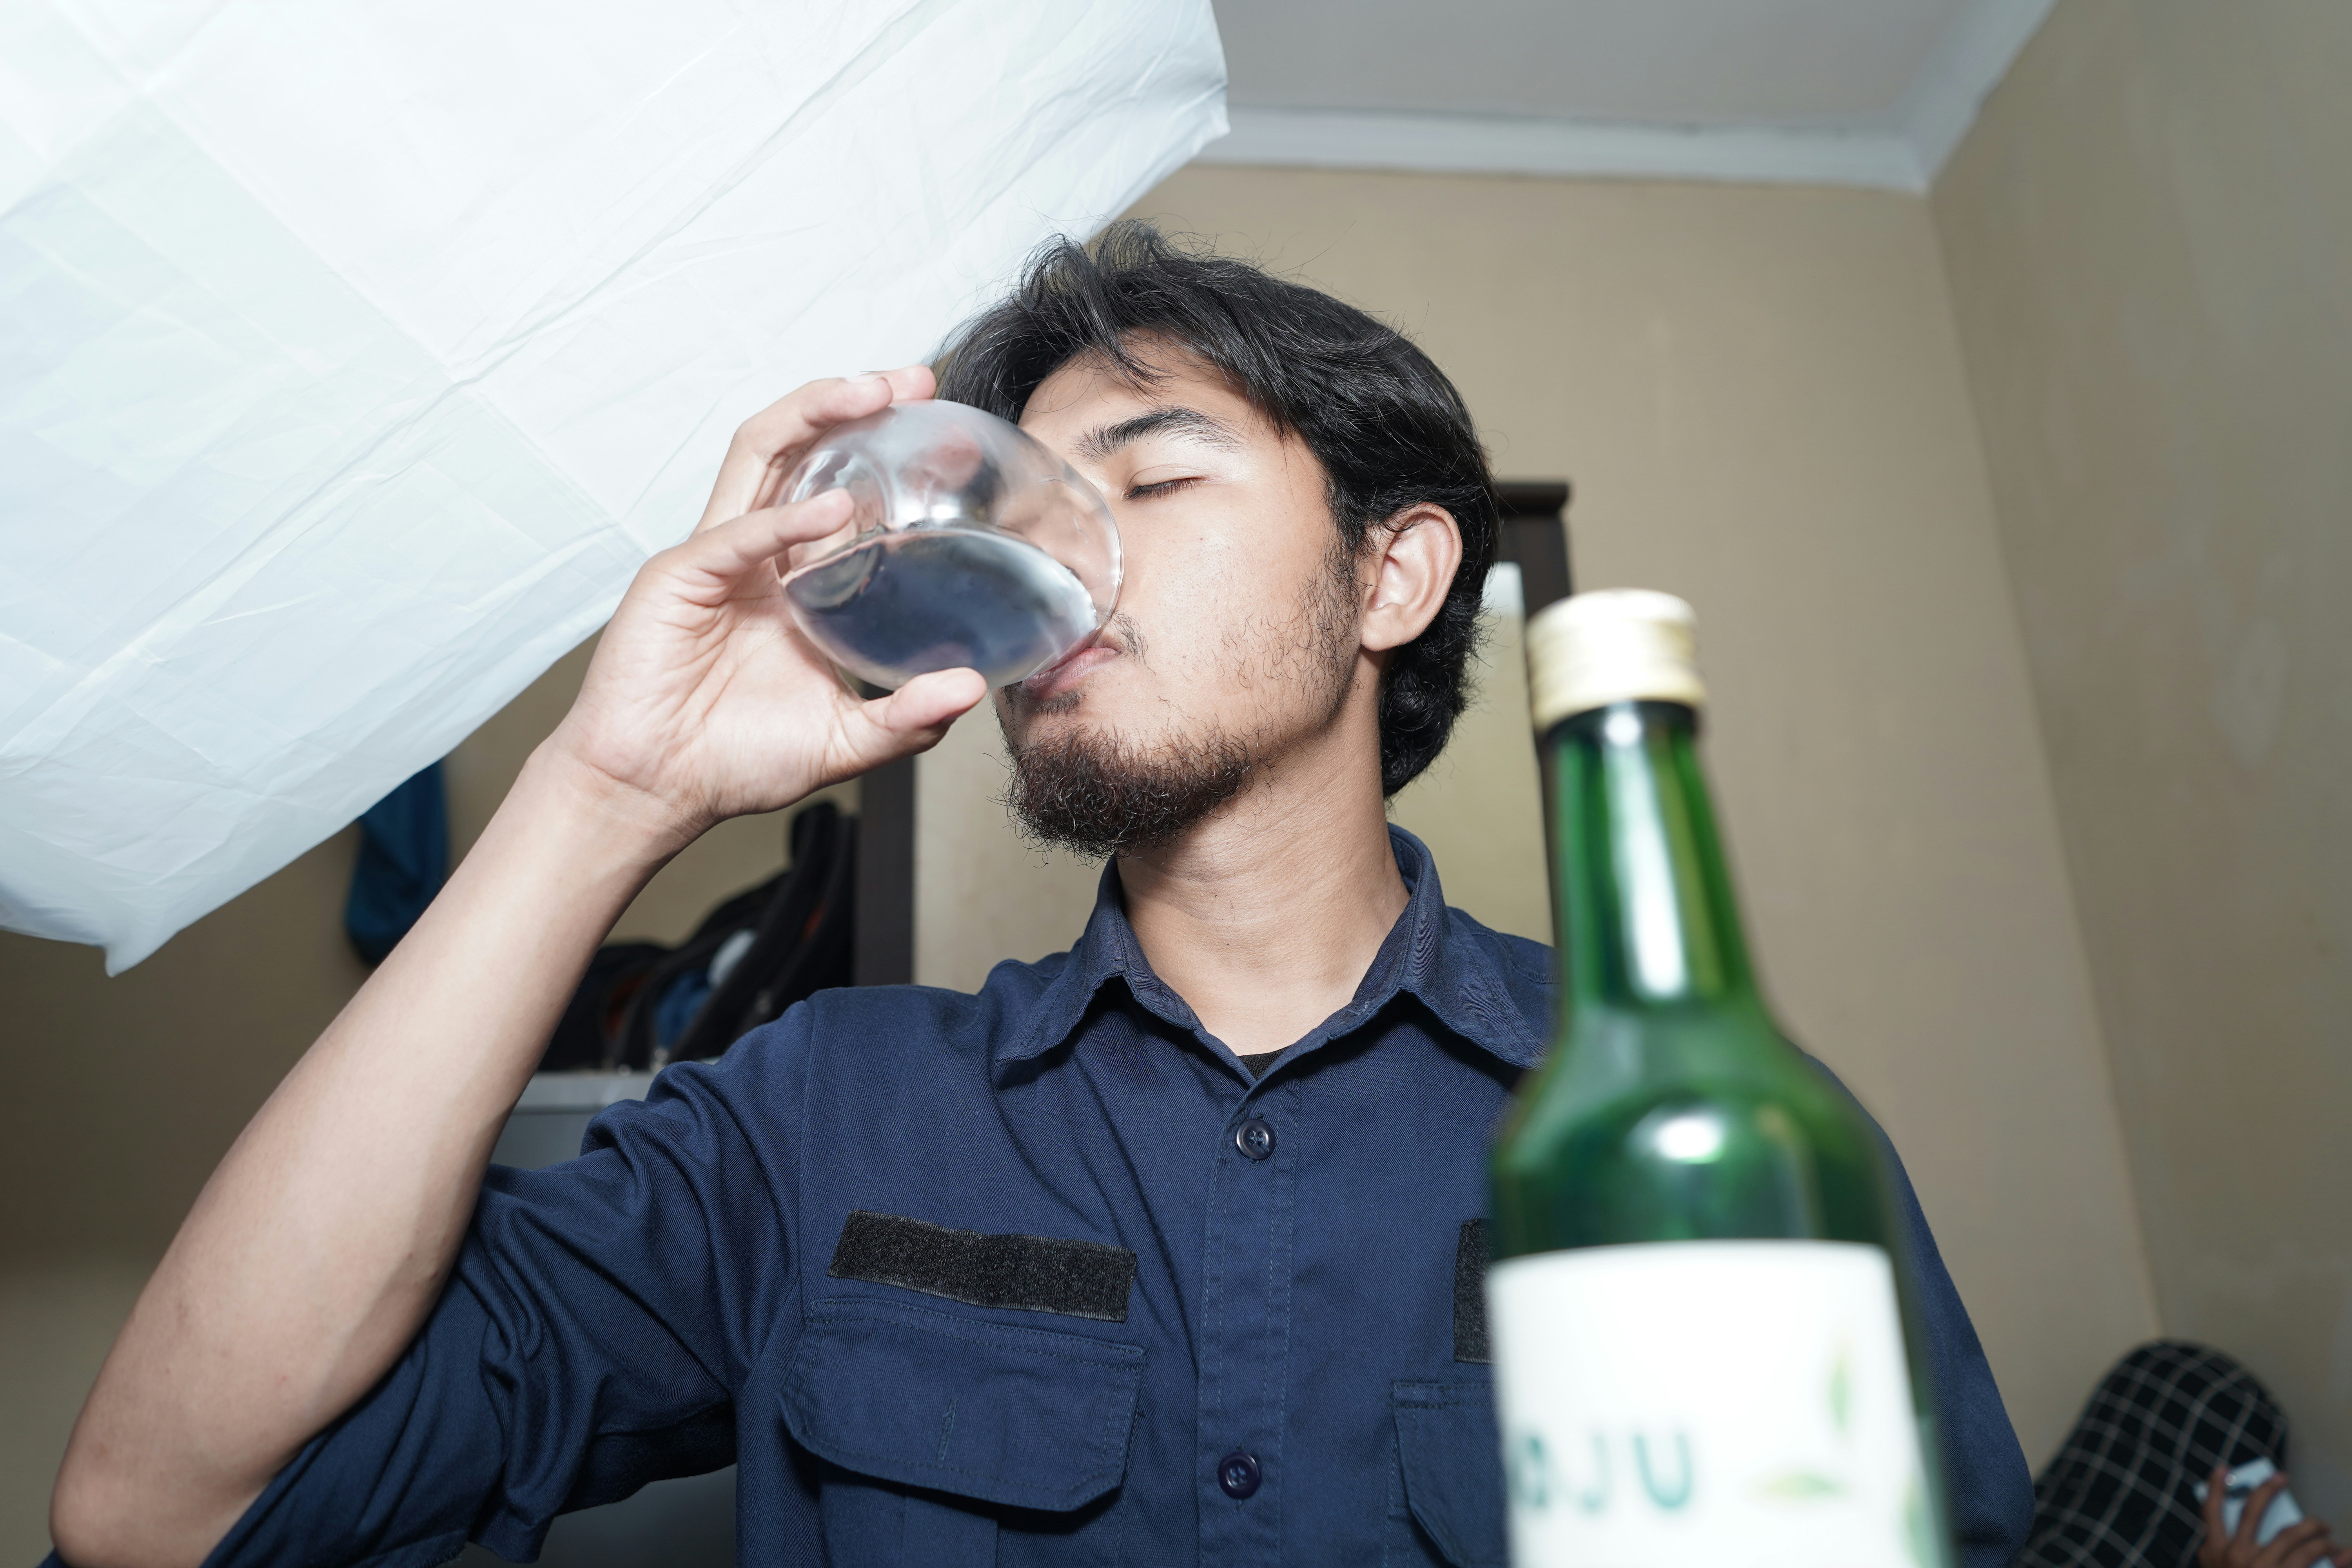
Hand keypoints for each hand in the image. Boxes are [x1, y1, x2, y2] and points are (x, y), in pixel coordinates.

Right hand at [546, 368, 987, 843]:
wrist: (657, 791)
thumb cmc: (735, 759)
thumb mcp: (844, 740)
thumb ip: (908, 716)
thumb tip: (972, 688)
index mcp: (795, 578)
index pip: (846, 491)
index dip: (892, 457)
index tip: (956, 442)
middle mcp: (758, 552)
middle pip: (803, 447)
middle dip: (856, 401)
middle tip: (916, 380)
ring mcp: (716, 556)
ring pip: (761, 454)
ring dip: (814, 413)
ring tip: (871, 392)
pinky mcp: (678, 578)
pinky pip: (735, 534)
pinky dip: (783, 517)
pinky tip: (831, 510)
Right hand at [2200, 1467, 2351, 1567]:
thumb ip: (2226, 1552)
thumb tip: (2250, 1532)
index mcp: (2214, 1553)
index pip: (2210, 1510)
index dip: (2214, 1487)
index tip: (2224, 1469)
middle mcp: (2236, 1556)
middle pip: (2252, 1511)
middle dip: (2267, 1489)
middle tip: (2281, 1477)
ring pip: (2290, 1534)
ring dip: (2311, 1528)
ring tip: (2323, 1529)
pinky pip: (2312, 1559)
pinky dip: (2327, 1554)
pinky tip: (2336, 1553)